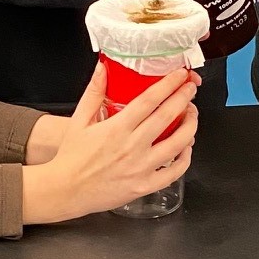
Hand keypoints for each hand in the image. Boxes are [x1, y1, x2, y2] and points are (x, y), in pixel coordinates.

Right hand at [21, 64, 198, 222]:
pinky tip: (186, 148)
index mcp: (116, 129)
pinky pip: (173, 173)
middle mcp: (131, 147)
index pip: (149, 100)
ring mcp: (140, 168)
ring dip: (190, 127)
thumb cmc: (72, 158)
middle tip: (190, 88)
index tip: (179, 76)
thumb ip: (94, 92)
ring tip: (192, 115)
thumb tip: (103, 68)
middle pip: (167, 117)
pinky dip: (185, 159)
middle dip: (184, 99)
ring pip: (177, 144)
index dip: (168, 85)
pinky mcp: (144, 186)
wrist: (65, 190)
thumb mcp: (79, 120)